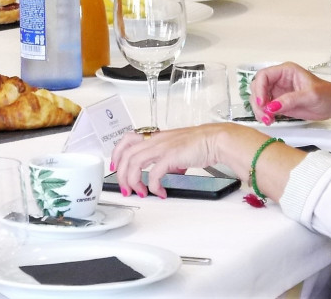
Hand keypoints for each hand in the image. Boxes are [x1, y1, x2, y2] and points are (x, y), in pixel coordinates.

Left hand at [109, 125, 229, 199]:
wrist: (215, 140)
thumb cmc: (200, 143)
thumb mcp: (177, 148)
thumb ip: (166, 159)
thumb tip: (164, 173)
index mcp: (155, 137)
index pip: (127, 139)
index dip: (117, 153)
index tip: (115, 167)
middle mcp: (155, 140)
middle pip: (126, 155)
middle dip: (121, 175)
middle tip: (125, 188)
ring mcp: (162, 147)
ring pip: (134, 163)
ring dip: (133, 181)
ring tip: (140, 192)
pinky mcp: (170, 157)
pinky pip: (153, 174)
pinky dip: (153, 187)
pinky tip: (160, 192)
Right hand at [250, 62, 330, 123]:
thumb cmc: (326, 95)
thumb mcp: (310, 96)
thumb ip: (290, 100)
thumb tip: (271, 107)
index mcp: (286, 71)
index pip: (264, 75)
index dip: (260, 88)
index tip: (262, 103)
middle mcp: (279, 80)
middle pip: (258, 87)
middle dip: (258, 102)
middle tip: (265, 116)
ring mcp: (278, 91)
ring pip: (259, 98)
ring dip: (260, 110)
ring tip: (269, 120)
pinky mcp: (279, 103)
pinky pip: (265, 107)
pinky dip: (264, 114)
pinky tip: (271, 120)